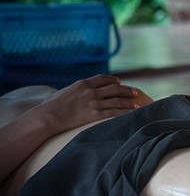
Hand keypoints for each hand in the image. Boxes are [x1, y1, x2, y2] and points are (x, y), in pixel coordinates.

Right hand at [35, 75, 151, 133]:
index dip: (113, 80)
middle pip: (114, 88)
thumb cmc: (49, 107)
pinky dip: (124, 112)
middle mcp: (90, 91)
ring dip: (129, 102)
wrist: (47, 117)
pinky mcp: (95, 114)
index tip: (119, 82)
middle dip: (126, 90)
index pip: (103, 78)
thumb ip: (65, 91)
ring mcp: (93, 102)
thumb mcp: (59, 93)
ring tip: (137, 104)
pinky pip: (114, 112)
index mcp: (82, 84)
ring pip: (117, 100)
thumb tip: (57, 93)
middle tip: (135, 92)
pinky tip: (131, 114)